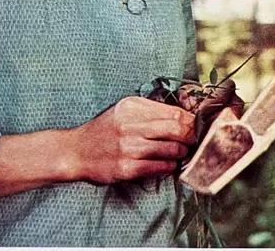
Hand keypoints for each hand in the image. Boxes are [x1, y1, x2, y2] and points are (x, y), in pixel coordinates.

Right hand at [69, 96, 195, 183]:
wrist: (76, 151)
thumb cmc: (105, 130)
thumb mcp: (124, 110)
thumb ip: (151, 111)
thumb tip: (184, 116)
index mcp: (132, 107)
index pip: (174, 113)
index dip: (191, 121)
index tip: (198, 126)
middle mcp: (130, 125)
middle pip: (177, 129)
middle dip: (191, 136)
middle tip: (194, 141)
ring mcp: (128, 147)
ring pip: (172, 149)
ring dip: (182, 153)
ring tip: (181, 153)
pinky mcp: (126, 168)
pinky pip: (160, 167)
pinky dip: (170, 166)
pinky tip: (169, 164)